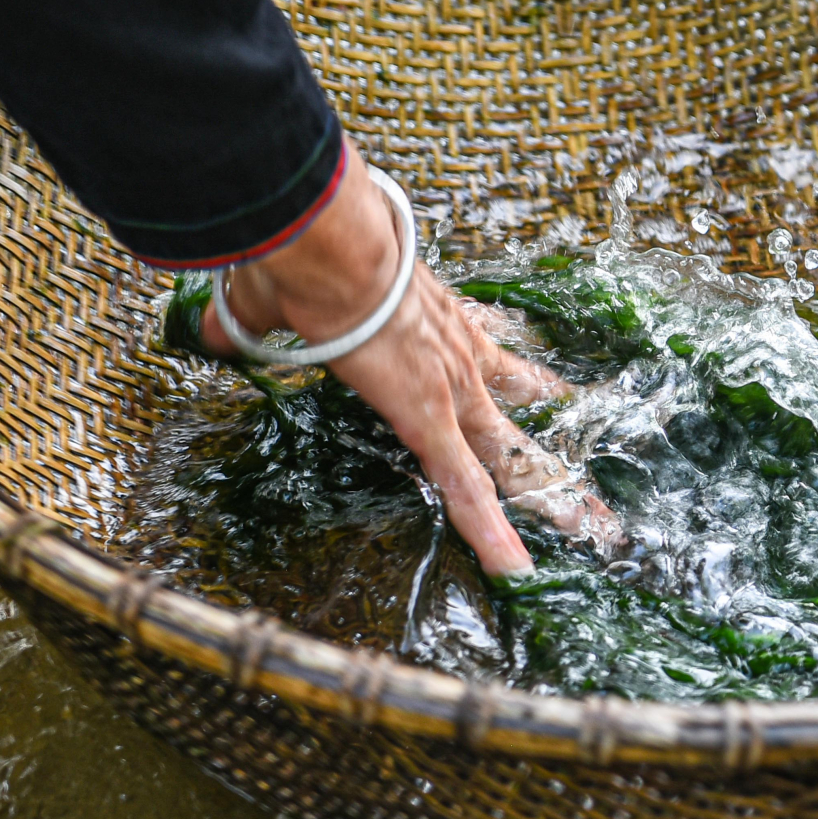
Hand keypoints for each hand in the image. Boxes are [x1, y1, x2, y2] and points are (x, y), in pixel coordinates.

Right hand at [198, 154, 621, 576]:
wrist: (330, 245)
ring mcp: (454, 394)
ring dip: (559, 502)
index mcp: (438, 329)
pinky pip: (467, 491)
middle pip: (523, 426)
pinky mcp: (432, 423)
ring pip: (518, 462)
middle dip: (560, 466)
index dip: (525, 385)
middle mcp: (462, 361)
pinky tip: (518, 573)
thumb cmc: (308, 256)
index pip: (492, 365)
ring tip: (603, 538)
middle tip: (601, 500)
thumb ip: (251, 317)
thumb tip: (213, 324)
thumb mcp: (281, 291)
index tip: (556, 397)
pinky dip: (491, 534)